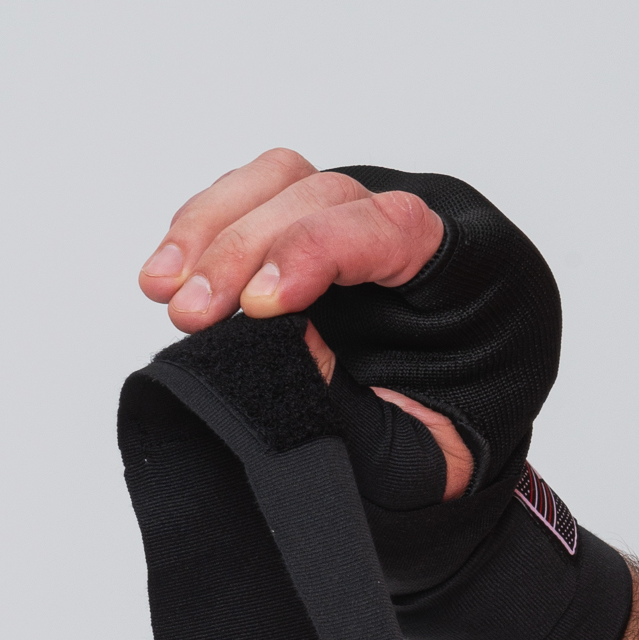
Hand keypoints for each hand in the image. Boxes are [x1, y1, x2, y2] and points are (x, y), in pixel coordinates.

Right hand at [138, 149, 470, 501]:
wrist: (448, 454)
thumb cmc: (447, 451)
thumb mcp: (414, 458)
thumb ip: (353, 410)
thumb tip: (282, 338)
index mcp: (475, 275)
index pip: (396, 227)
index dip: (318, 250)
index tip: (260, 305)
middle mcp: (420, 231)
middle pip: (323, 194)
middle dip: (245, 250)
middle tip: (191, 317)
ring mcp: (362, 221)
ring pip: (281, 181)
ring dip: (211, 228)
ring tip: (163, 291)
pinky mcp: (315, 229)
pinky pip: (255, 198)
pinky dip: (204, 231)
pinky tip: (169, 277)